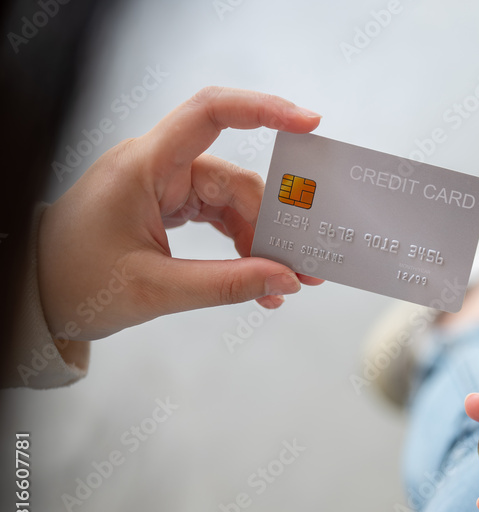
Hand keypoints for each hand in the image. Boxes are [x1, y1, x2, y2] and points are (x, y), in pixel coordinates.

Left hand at [37, 86, 324, 340]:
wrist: (32, 295)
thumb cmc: (72, 281)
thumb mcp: (155, 289)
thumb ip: (227, 284)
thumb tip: (284, 278)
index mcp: (144, 166)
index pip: (210, 113)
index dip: (262, 109)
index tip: (306, 123)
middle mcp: (156, 167)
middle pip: (234, 180)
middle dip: (271, 223)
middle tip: (299, 265)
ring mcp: (162, 186)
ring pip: (231, 202)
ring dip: (259, 241)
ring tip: (281, 282)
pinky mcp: (167, 206)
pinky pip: (218, 217)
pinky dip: (241, 246)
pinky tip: (257, 277)